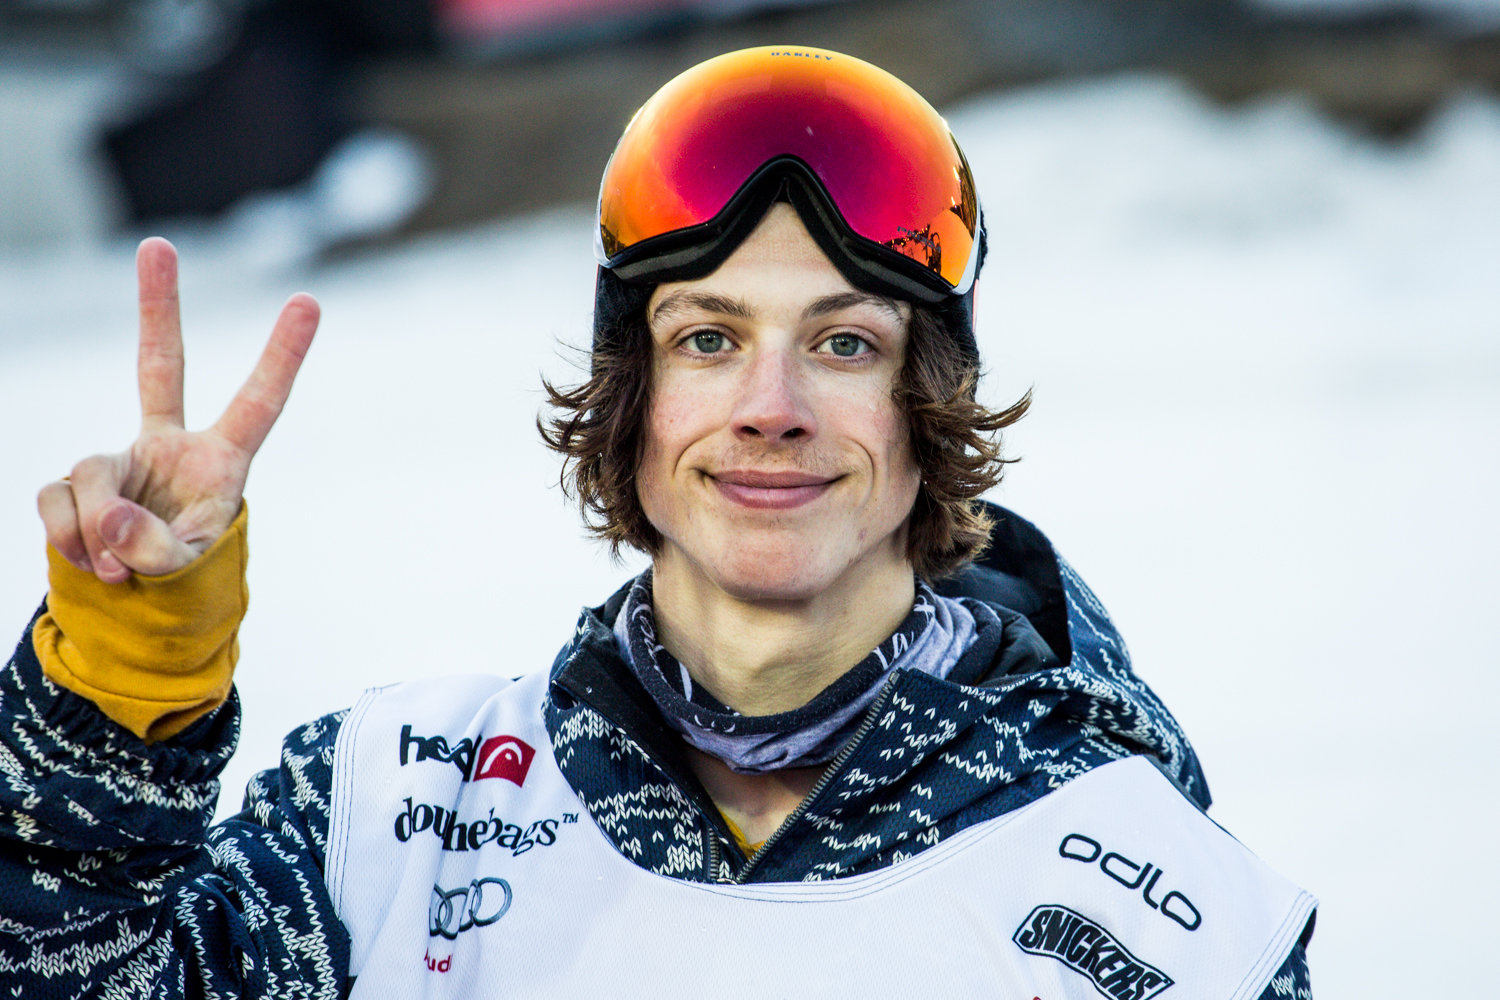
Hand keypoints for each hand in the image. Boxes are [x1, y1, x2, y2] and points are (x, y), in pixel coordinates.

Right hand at [37, 238, 318, 582]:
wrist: (135, 610)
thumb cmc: (185, 584)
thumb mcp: (187, 571)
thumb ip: (157, 549)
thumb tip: (111, 521)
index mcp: (221, 461)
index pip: (258, 402)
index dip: (282, 355)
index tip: (309, 301)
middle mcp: (169, 447)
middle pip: (160, 366)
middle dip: (156, 307)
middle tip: (158, 245)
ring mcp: (119, 461)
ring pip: (91, 474)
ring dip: (97, 531)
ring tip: (117, 571)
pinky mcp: (75, 484)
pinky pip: (56, 501)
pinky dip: (67, 538)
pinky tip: (87, 562)